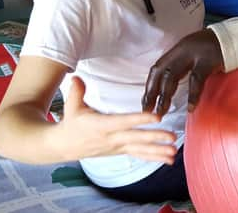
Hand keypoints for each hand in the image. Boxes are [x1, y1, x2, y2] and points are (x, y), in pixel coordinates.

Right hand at [58, 76, 176, 163]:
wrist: (63, 146)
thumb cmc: (72, 123)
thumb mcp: (71, 106)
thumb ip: (76, 91)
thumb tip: (76, 77)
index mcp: (101, 125)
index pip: (123, 121)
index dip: (139, 119)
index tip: (155, 117)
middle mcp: (111, 138)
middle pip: (135, 138)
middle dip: (154, 138)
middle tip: (172, 137)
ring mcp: (117, 146)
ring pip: (140, 149)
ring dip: (158, 151)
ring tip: (173, 152)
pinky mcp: (121, 151)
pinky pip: (139, 155)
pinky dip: (154, 157)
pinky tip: (169, 160)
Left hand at [142, 28, 223, 115]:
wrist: (234, 37)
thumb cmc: (215, 48)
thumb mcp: (194, 52)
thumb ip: (182, 64)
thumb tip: (169, 85)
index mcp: (178, 49)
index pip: (157, 68)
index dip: (149, 85)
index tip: (145, 103)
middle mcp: (182, 50)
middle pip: (161, 72)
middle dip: (152, 93)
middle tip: (147, 111)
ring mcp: (194, 55)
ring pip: (173, 76)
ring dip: (165, 96)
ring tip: (161, 112)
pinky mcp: (208, 61)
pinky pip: (197, 79)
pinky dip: (193, 95)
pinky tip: (190, 108)